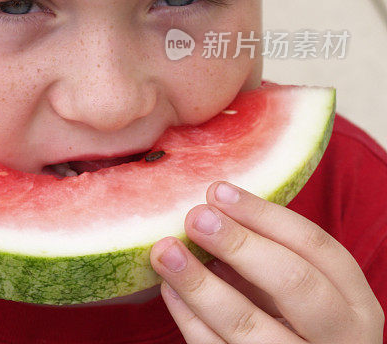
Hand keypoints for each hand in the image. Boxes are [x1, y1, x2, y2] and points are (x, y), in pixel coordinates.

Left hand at [149, 181, 383, 342]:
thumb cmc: (295, 326)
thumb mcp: (301, 292)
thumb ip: (269, 257)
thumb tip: (211, 211)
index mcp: (354, 304)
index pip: (316, 248)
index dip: (265, 215)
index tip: (217, 191)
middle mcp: (341, 338)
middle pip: (294, 284)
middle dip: (240, 245)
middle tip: (195, 217)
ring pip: (248, 327)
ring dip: (200, 285)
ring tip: (166, 252)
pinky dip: (191, 320)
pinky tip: (170, 291)